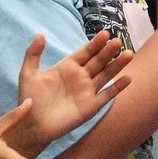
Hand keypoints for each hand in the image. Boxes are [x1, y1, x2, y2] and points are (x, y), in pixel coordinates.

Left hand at [13, 31, 132, 152]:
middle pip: (98, 61)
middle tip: (118, 41)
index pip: (85, 52)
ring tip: (129, 54)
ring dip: (117, 65)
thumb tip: (40, 34)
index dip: (95, 43)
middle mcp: (80, 77)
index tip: (105, 33)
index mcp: (68, 67)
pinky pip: (107, 95)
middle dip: (108, 51)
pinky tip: (128, 78)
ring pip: (106, 75)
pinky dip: (118, 87)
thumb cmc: (30, 99)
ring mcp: (87, 91)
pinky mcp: (91, 106)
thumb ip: (33, 54)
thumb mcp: (28, 73)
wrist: (32, 125)